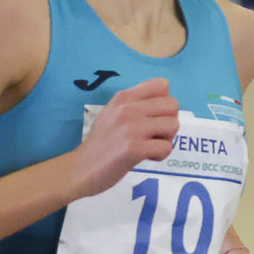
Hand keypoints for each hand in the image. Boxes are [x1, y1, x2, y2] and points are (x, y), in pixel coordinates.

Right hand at [67, 79, 178, 197]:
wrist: (81, 168)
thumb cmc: (100, 142)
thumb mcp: (111, 112)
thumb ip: (134, 103)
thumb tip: (164, 98)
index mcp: (123, 97)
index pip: (162, 84)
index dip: (165, 102)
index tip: (154, 116)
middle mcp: (128, 108)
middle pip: (173, 105)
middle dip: (170, 121)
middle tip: (156, 134)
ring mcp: (132, 128)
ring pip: (173, 125)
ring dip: (167, 139)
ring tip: (151, 146)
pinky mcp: (134, 148)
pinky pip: (166, 147)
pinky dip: (160, 155)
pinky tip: (147, 157)